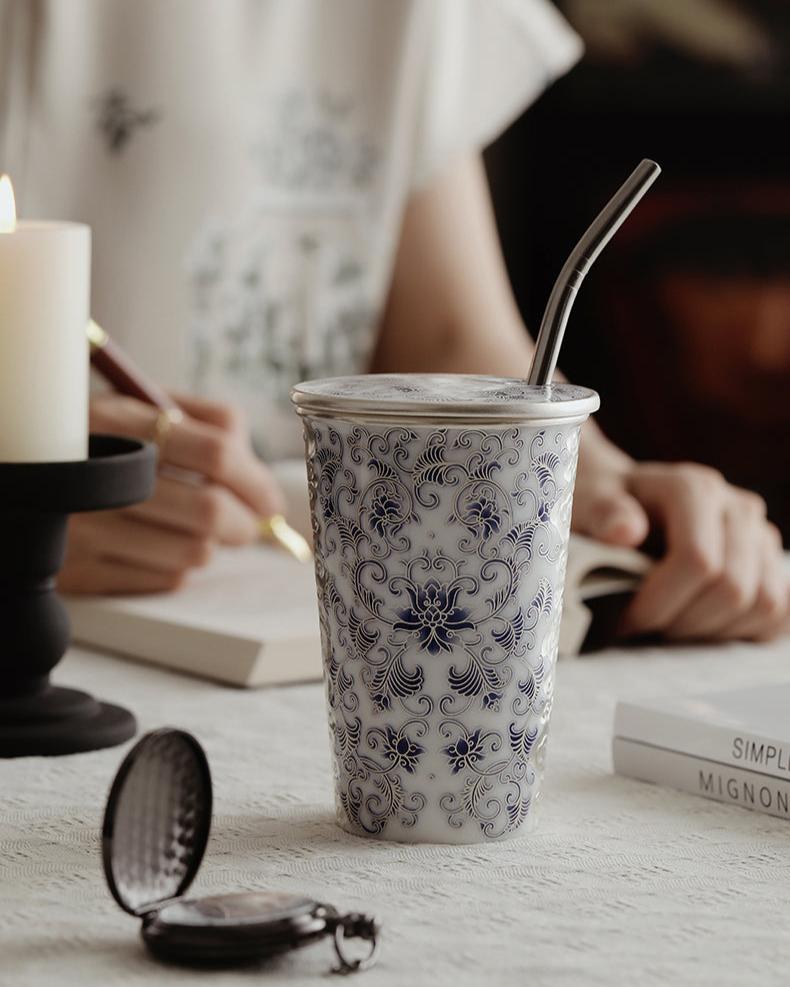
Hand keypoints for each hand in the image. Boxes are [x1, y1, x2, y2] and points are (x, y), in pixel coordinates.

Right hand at [59, 393, 282, 594]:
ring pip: (192, 553)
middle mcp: (96, 472)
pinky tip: (164, 548)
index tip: (271, 501)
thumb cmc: (110, 440)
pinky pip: (163, 581)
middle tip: (245, 524)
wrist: (24, 469)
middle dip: (243, 524)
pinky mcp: (75, 571)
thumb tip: (261, 478)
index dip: (256, 482)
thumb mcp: (146, 408)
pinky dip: (179, 568)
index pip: (215, 453)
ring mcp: (80, 527)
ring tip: (201, 533)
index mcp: (119, 420)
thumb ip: (210, 424)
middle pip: (208, 510)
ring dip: (212, 547)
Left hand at [573, 435, 787, 642]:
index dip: (661, 603)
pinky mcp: (769, 561)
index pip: (698, 560)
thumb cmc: (600, 504)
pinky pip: (779, 611)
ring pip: (763, 603)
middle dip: (684, 623)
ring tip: (669, 626)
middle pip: (733, 588)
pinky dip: (743, 631)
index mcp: (693, 489)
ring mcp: (760, 534)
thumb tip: (625, 531)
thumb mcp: (587, 500)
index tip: (625, 620)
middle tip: (645, 628)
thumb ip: (601, 513)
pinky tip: (700, 627)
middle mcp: (737, 507)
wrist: (621, 497)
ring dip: (712, 631)